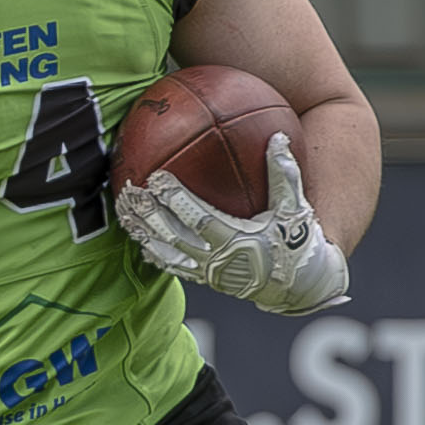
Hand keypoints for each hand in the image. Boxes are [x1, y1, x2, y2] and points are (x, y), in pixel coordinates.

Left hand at [115, 132, 350, 314]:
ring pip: (167, 253)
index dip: (174, 199)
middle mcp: (217, 260)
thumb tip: (278, 136)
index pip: (197, 218)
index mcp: (237, 241)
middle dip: (148, 214)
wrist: (300, 288)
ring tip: (124, 213)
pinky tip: (138, 240)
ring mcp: (208, 273)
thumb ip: (284, 173)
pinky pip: (174, 268)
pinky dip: (155, 254)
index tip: (156, 178)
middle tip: (129, 192)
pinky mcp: (206, 281)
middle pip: (172, 236)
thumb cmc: (298, 243)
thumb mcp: (295, 207)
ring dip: (143, 233)